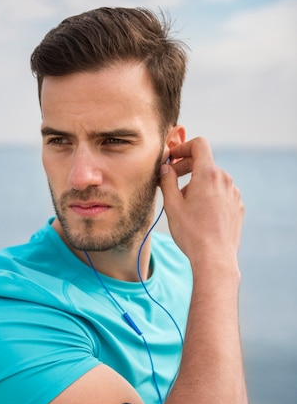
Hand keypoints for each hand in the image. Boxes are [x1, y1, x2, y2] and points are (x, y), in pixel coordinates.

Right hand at [160, 137, 243, 271]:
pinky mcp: (237, 207)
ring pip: (212, 180)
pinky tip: (198, 214)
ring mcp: (233, 194)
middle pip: (205, 163)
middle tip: (169, 180)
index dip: (183, 147)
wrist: (215, 258)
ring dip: (196, 184)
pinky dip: (208, 196)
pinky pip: (221, 194)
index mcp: (208, 174)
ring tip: (183, 203)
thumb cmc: (192, 233)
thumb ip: (167, 181)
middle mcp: (225, 180)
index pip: (199, 145)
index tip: (172, 158)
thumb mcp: (172, 205)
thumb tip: (165, 169)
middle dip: (185, 168)